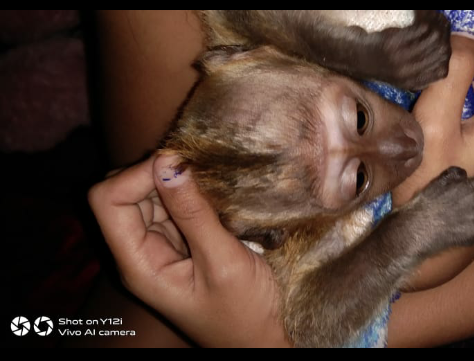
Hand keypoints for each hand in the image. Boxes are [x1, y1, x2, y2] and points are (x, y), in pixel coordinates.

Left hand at [88, 154, 288, 346]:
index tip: (180, 164)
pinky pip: (172, 204)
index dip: (136, 175)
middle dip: (154, 173)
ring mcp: (160, 246)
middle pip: (121, 193)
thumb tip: (169, 160)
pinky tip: (213, 191)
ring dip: (173, 180)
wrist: (262, 339)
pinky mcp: (181, 242)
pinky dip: (187, 190)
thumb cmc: (244, 312)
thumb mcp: (222, 262)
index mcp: (138, 264)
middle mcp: (140, 252)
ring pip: (147, 194)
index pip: (107, 201)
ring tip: (210, 179)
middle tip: (197, 168)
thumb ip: (194, 213)